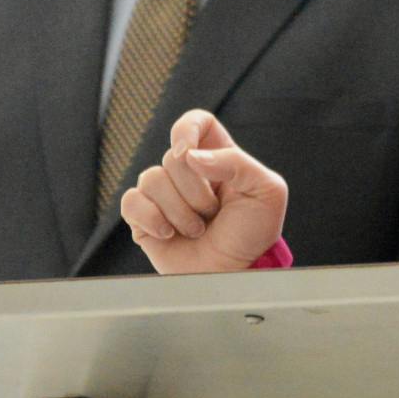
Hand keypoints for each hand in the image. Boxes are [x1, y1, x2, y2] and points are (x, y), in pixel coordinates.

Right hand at [121, 109, 287, 274]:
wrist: (235, 274)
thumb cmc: (254, 235)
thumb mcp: (267, 192)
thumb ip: (236, 163)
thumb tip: (192, 155)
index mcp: (218, 158)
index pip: (197, 122)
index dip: (188, 128)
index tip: (189, 152)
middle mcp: (188, 173)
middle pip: (172, 156)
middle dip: (195, 191)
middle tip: (212, 213)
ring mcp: (164, 195)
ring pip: (151, 179)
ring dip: (179, 211)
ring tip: (197, 229)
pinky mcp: (144, 219)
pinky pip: (131, 202)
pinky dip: (151, 218)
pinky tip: (169, 234)